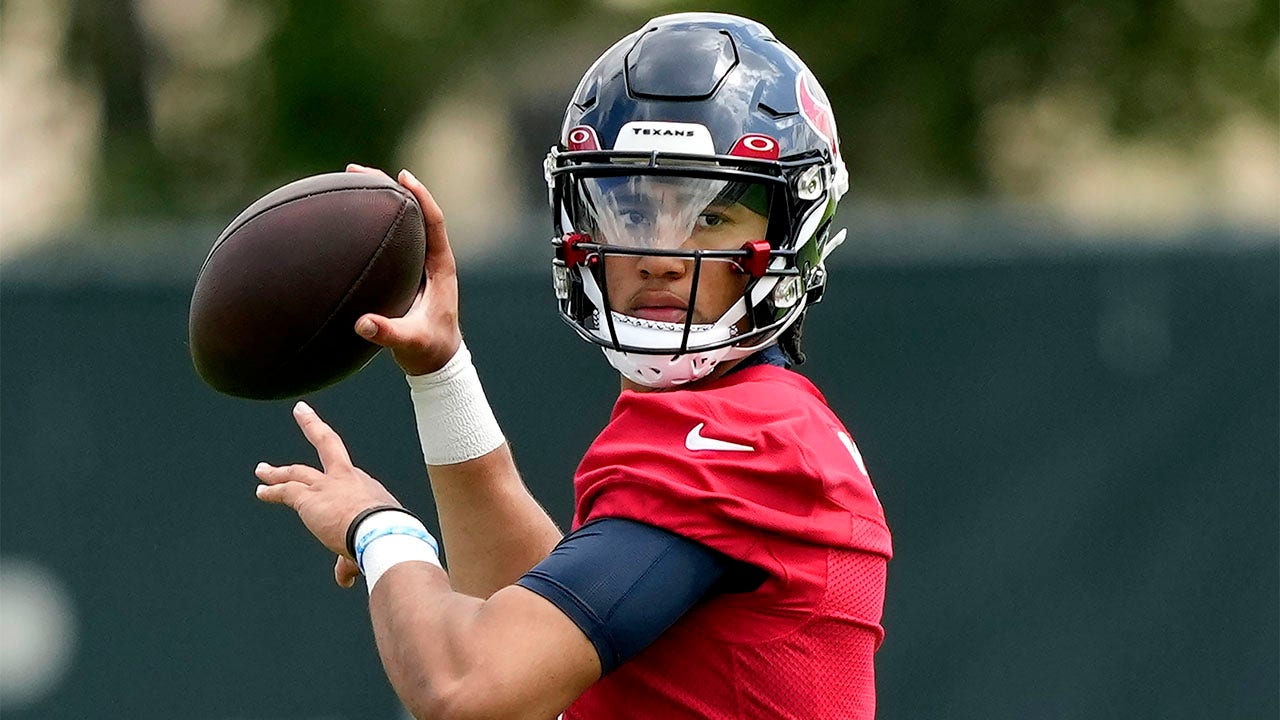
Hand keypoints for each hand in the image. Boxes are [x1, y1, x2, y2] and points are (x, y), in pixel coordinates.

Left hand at [255, 401, 401, 564]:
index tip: (333, 477)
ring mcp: (326, 487)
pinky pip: (284, 491)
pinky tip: (261, 491)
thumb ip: (349, 560)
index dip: (339, 478)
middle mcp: (346, 479)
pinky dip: (270, 491)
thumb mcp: (370, 544)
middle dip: (313, 427)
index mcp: (366, 487)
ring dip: (278, 472)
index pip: (347, 477)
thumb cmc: (389, 538)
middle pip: (326, 445)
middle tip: (301, 412)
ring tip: (262, 470)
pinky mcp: (308, 499)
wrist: (383, 532)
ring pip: (297, 472)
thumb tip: (345, 577)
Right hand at [346, 164, 461, 374]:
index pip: (434, 221)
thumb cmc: (429, 350)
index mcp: (441, 267)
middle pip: (414, 212)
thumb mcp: (410, 341)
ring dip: (379, 201)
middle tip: (357, 171)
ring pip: (402, 223)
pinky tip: (348, 219)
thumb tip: (362, 323)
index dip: (421, 196)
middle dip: (389, 188)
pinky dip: (372, 224)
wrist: (437, 362)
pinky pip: (391, 239)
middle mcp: (431, 259)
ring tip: (348, 182)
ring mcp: (419, 264)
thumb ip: (388, 333)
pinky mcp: (406, 272)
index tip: (402, 176)